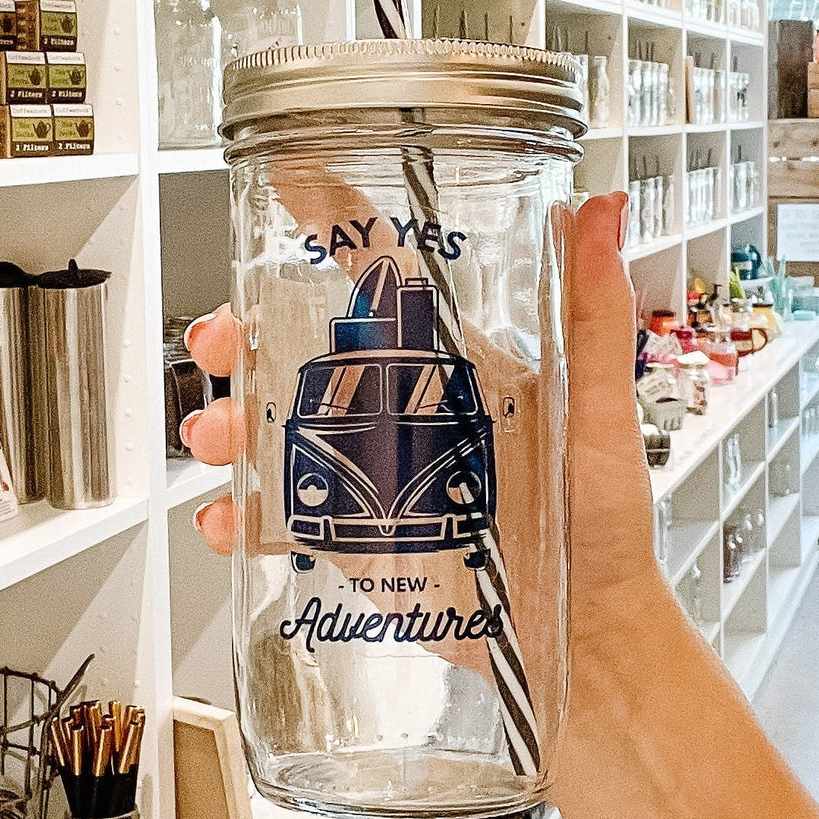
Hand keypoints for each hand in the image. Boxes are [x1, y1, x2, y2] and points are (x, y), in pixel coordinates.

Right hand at [180, 190, 658, 649]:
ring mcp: (374, 474)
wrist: (584, 633)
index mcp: (454, 367)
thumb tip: (601, 209)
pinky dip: (245, 514)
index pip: (386, 282)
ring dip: (233, 423)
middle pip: (306, 353)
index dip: (334, 228)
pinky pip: (288, 516)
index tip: (289, 184)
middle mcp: (406, 411)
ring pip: (281, 430)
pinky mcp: (358, 537)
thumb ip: (596, 315)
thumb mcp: (600, 410)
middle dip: (247, 337)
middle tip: (219, 340)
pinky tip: (229, 517)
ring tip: (217, 436)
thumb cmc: (602, 521)